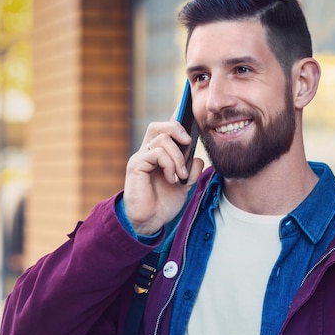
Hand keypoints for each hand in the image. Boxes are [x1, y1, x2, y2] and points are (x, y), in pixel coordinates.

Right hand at [123, 120, 203, 235]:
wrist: (149, 221)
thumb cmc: (163, 204)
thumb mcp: (184, 186)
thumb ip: (191, 171)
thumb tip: (198, 158)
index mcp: (158, 154)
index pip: (166, 130)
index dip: (176, 119)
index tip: (190, 112)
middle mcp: (147, 152)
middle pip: (159, 126)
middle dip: (177, 129)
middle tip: (189, 142)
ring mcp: (141, 157)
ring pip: (162, 139)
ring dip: (178, 157)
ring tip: (181, 175)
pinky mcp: (136, 165)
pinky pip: (156, 153)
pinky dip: (169, 164)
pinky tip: (172, 178)